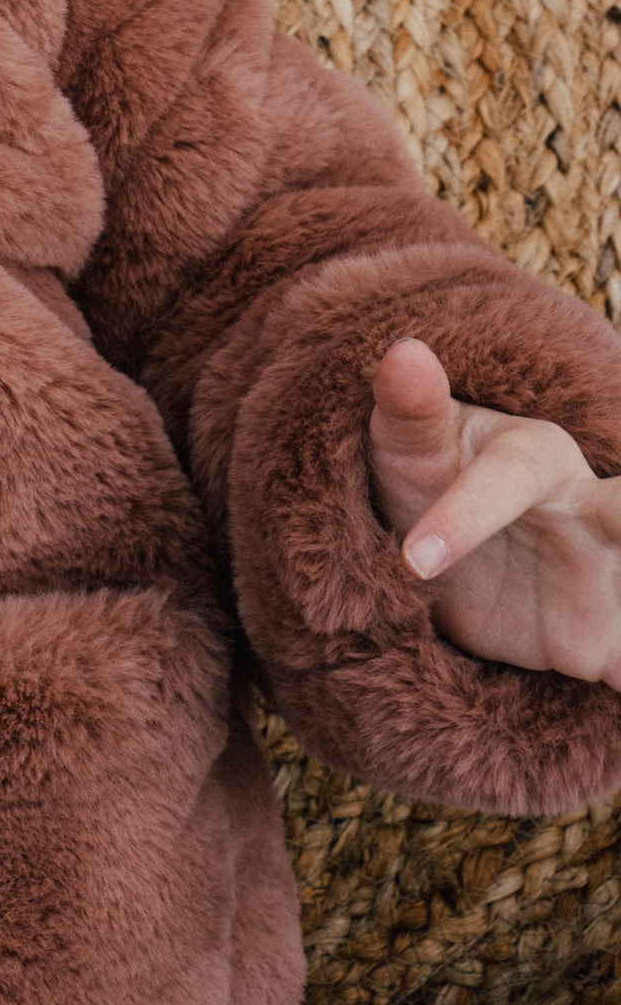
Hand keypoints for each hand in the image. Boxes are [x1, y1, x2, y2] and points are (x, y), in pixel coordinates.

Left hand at [366, 337, 620, 685]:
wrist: (437, 556)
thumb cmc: (426, 477)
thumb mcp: (409, 448)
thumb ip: (411, 409)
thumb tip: (404, 352)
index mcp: (536, 459)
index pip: (506, 484)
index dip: (463, 517)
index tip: (413, 559)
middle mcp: (592, 514)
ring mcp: (606, 578)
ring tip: (620, 651)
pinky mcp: (603, 644)